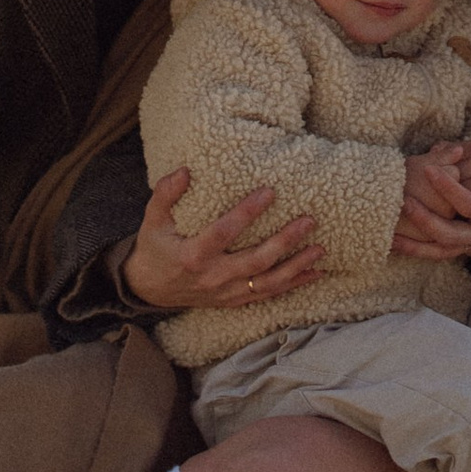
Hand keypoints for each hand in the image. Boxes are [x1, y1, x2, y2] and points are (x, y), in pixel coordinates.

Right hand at [124, 169, 324, 314]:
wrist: (150, 291)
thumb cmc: (155, 249)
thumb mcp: (153, 220)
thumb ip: (165, 194)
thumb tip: (184, 170)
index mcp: (193, 255)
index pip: (224, 233)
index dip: (246, 214)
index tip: (269, 192)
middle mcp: (213, 277)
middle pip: (256, 261)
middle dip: (285, 242)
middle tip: (308, 221)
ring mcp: (226, 292)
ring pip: (267, 282)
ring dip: (296, 267)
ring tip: (320, 249)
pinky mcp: (234, 301)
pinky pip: (268, 295)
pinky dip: (293, 285)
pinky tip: (315, 273)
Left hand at [395, 137, 470, 282]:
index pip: (468, 202)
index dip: (446, 186)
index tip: (428, 167)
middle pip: (449, 236)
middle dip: (422, 219)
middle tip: (402, 199)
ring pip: (442, 253)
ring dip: (415, 246)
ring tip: (389, 235)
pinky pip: (446, 253)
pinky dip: (424, 250)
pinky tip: (403, 243)